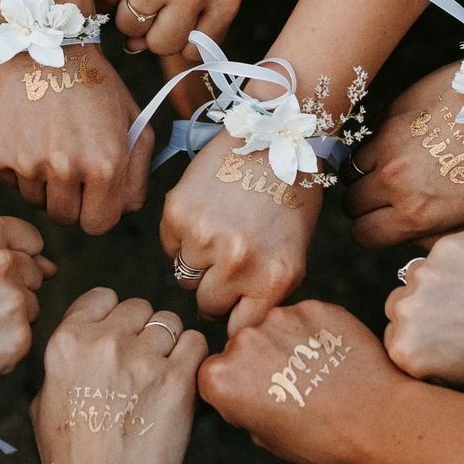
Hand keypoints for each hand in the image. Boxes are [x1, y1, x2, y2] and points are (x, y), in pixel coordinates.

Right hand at [0, 46, 152, 233]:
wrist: (48, 45)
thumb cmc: (96, 86)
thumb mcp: (135, 122)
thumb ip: (138, 174)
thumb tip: (123, 210)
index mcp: (105, 165)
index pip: (98, 225)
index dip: (98, 212)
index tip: (94, 196)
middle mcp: (65, 168)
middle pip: (64, 218)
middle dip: (70, 201)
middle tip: (71, 166)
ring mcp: (26, 162)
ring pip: (35, 200)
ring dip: (44, 182)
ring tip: (51, 141)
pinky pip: (9, 179)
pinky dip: (18, 164)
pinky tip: (29, 132)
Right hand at [0, 214, 54, 391]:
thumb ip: (1, 251)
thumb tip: (52, 267)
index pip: (31, 239)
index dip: (14, 258)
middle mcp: (4, 259)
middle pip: (33, 273)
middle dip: (12, 288)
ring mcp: (15, 298)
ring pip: (32, 306)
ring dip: (10, 317)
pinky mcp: (20, 336)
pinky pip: (25, 337)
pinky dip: (5, 346)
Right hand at [30, 289, 206, 463]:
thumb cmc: (70, 460)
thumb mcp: (45, 401)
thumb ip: (66, 362)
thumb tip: (86, 343)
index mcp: (65, 342)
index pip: (103, 297)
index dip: (115, 318)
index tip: (120, 341)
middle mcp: (103, 342)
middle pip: (140, 308)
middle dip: (144, 332)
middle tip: (142, 369)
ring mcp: (141, 359)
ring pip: (171, 323)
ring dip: (170, 347)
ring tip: (160, 383)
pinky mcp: (176, 380)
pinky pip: (196, 343)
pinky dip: (193, 360)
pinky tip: (182, 385)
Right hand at [160, 129, 321, 330]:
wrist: (276, 134)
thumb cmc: (291, 195)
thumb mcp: (294, 254)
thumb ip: (266, 293)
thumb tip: (235, 325)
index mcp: (274, 278)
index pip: (241, 329)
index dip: (235, 320)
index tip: (233, 312)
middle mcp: (239, 263)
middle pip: (207, 306)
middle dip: (215, 290)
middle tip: (228, 261)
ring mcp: (205, 238)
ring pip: (185, 277)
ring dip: (197, 262)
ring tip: (221, 230)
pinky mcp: (178, 213)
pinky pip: (169, 246)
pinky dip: (182, 236)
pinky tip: (206, 212)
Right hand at [196, 300, 411, 463]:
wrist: (378, 422)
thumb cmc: (322, 439)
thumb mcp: (265, 436)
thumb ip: (242, 403)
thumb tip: (246, 383)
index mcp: (220, 377)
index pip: (215, 371)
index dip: (237, 386)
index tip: (260, 398)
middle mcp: (244, 340)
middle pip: (243, 344)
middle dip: (261, 359)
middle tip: (293, 385)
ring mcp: (281, 318)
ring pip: (276, 326)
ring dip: (289, 342)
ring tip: (318, 373)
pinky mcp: (315, 306)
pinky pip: (307, 317)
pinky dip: (317, 332)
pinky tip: (334, 358)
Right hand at [343, 60, 463, 246]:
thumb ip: (438, 230)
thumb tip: (412, 236)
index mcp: (417, 213)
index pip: (363, 236)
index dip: (371, 233)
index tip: (382, 224)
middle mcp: (394, 183)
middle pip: (351, 206)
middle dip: (365, 206)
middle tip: (385, 198)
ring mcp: (387, 148)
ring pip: (351, 173)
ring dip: (365, 175)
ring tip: (389, 169)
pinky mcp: (387, 119)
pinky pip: (362, 142)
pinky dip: (372, 148)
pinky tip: (395, 146)